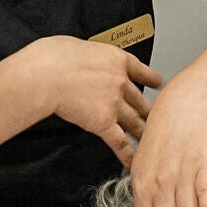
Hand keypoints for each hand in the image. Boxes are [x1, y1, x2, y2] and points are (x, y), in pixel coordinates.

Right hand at [26, 36, 161, 165]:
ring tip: (150, 142)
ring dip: (143, 134)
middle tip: (155, 119)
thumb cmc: (55, 56)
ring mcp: (115, 105)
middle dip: (149, 112)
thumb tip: (84, 60)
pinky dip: (128, 154)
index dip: (152, 80)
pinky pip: (120, 142)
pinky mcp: (103, 123)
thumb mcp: (80, 45)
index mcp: (117, 60)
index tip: (159, 84)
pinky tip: (133, 161)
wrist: (47, 73)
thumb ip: (91, 57)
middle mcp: (121, 83)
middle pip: (141, 101)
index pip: (142, 72)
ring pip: (136, 123)